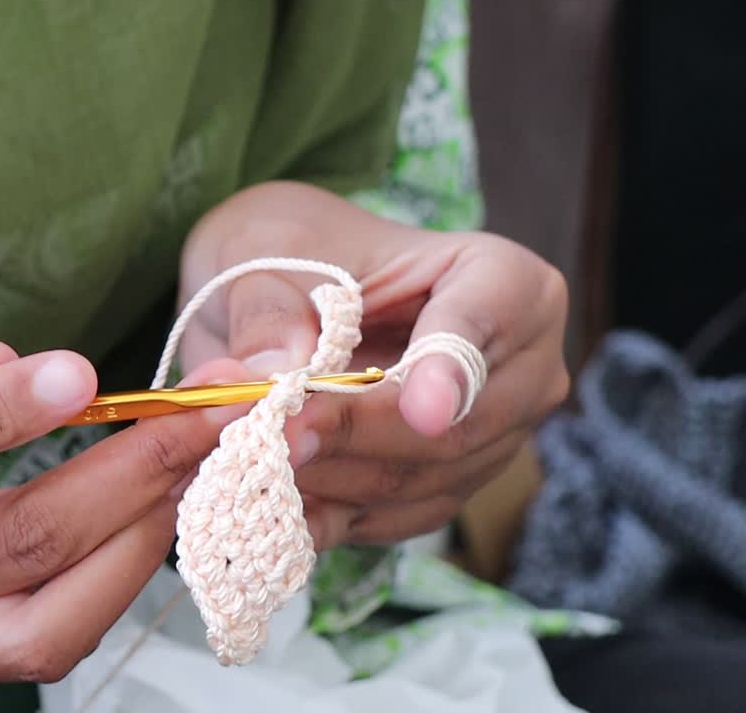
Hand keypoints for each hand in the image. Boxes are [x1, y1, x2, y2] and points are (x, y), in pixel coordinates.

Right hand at [0, 322, 243, 680]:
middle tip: (200, 417)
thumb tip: (21, 372)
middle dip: (124, 478)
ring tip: (192, 472)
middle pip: (6, 549)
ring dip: (136, 546)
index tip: (82, 371)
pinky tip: (148, 518)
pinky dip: (111, 581)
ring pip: (44, 627)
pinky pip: (46, 640)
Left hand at [177, 182, 569, 548]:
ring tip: (247, 464)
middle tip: (275, 440)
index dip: (448, 373)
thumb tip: (260, 379)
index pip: (483, 329)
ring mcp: (488, 440)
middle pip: (453, 428)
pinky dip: (326, 515)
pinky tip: (266, 504)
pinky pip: (391, 519)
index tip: (420, 410)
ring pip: (419, 483)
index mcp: (502, 281)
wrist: (284, 289)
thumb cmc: (291, 248)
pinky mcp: (440, 489)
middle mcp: (519, 370)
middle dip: (355, 439)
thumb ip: (266, 313)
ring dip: (329, 480)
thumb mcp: (264, 252)